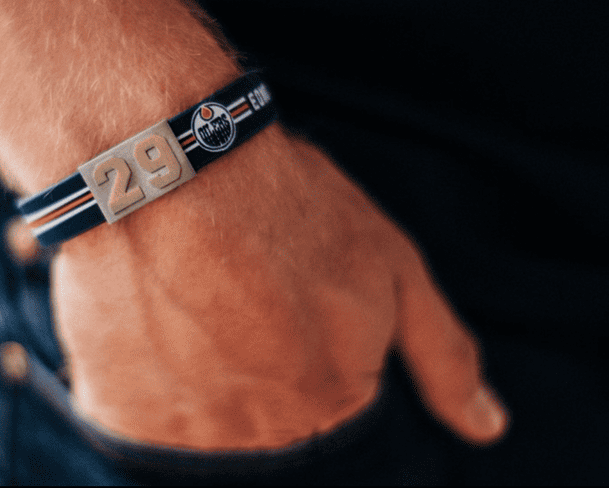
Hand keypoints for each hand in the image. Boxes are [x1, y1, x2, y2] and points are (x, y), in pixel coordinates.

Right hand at [48, 125, 507, 448]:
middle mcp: (267, 438)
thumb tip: (486, 427)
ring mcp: (191, 434)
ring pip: (205, 430)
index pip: (333, 423)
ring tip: (190, 307)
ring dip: (200, 381)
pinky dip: (147, 381)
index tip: (280, 315)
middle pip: (268, 431)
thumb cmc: (282, 206)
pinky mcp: (124, 416)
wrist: (166, 171)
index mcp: (335, 406)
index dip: (307, 361)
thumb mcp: (391, 263)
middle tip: (233, 302)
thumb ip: (442, 354)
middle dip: (256, 373)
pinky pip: (143, 421)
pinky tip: (152, 322)